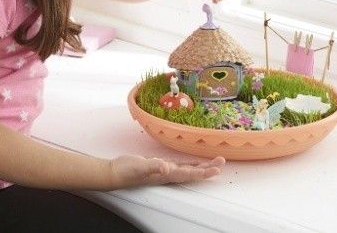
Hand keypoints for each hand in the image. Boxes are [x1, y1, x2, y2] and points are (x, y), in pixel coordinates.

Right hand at [108, 155, 225, 188]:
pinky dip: (189, 164)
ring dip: (202, 167)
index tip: (216, 169)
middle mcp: (168, 174)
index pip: (189, 174)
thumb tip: (166, 167)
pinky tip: (194, 163)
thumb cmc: (126, 170)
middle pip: (193, 172)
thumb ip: (153, 166)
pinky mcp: (160, 166)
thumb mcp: (139, 166)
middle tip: (222, 162)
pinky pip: (179, 165)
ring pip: (188, 169)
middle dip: (208, 168)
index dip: (203, 172)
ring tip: (215, 163)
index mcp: (166, 174)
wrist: (115, 172)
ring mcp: (165, 171)